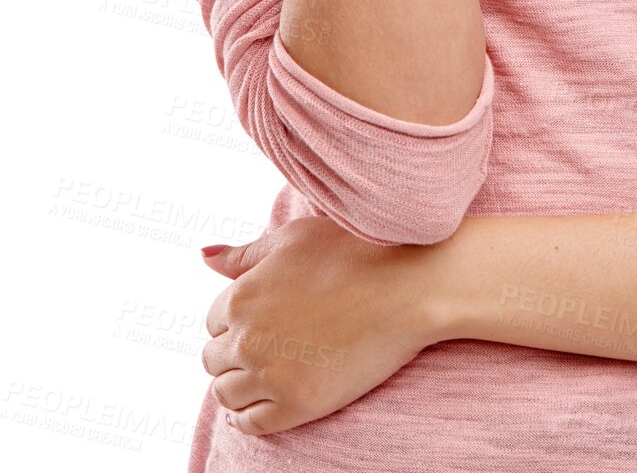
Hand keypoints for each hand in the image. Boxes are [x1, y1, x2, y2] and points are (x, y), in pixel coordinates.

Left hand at [199, 215, 440, 436]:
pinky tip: (259, 405)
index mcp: (241, 297)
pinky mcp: (296, 407)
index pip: (214, 320)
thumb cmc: (353, 251)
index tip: (261, 319)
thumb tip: (203, 254)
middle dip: (232, 351)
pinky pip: (251, 423)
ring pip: (226, 393)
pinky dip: (247, 417)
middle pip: (214, 358)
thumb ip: (244, 254)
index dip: (236, 319)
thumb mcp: (292, 239)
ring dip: (237, 384)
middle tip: (264, 345)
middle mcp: (246, 340)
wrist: (406, 287)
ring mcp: (270, 377)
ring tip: (262, 374)